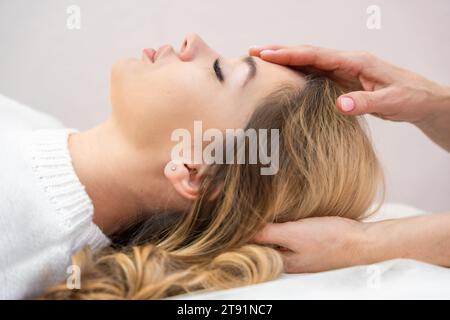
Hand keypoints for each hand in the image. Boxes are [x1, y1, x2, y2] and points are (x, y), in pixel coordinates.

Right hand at [250, 45, 449, 150]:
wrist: (422, 98)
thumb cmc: (410, 97)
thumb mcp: (391, 102)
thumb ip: (365, 102)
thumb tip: (339, 104)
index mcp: (355, 61)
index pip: (317, 55)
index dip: (290, 54)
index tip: (267, 54)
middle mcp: (346, 61)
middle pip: (308, 53)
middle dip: (280, 51)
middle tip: (254, 51)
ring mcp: (344, 69)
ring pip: (309, 61)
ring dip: (286, 60)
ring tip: (262, 60)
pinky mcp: (343, 79)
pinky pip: (316, 73)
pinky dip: (297, 71)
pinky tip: (285, 75)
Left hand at [253, 217, 368, 272]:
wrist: (364, 241)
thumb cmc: (332, 240)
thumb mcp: (294, 234)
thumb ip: (267, 234)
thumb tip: (242, 231)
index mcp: (282, 261)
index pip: (252, 247)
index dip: (243, 231)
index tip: (234, 215)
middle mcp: (288, 260)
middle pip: (263, 242)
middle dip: (254, 227)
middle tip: (246, 206)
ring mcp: (299, 252)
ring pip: (276, 237)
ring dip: (269, 223)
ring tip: (261, 206)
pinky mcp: (309, 243)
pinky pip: (289, 233)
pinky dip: (283, 223)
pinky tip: (283, 211)